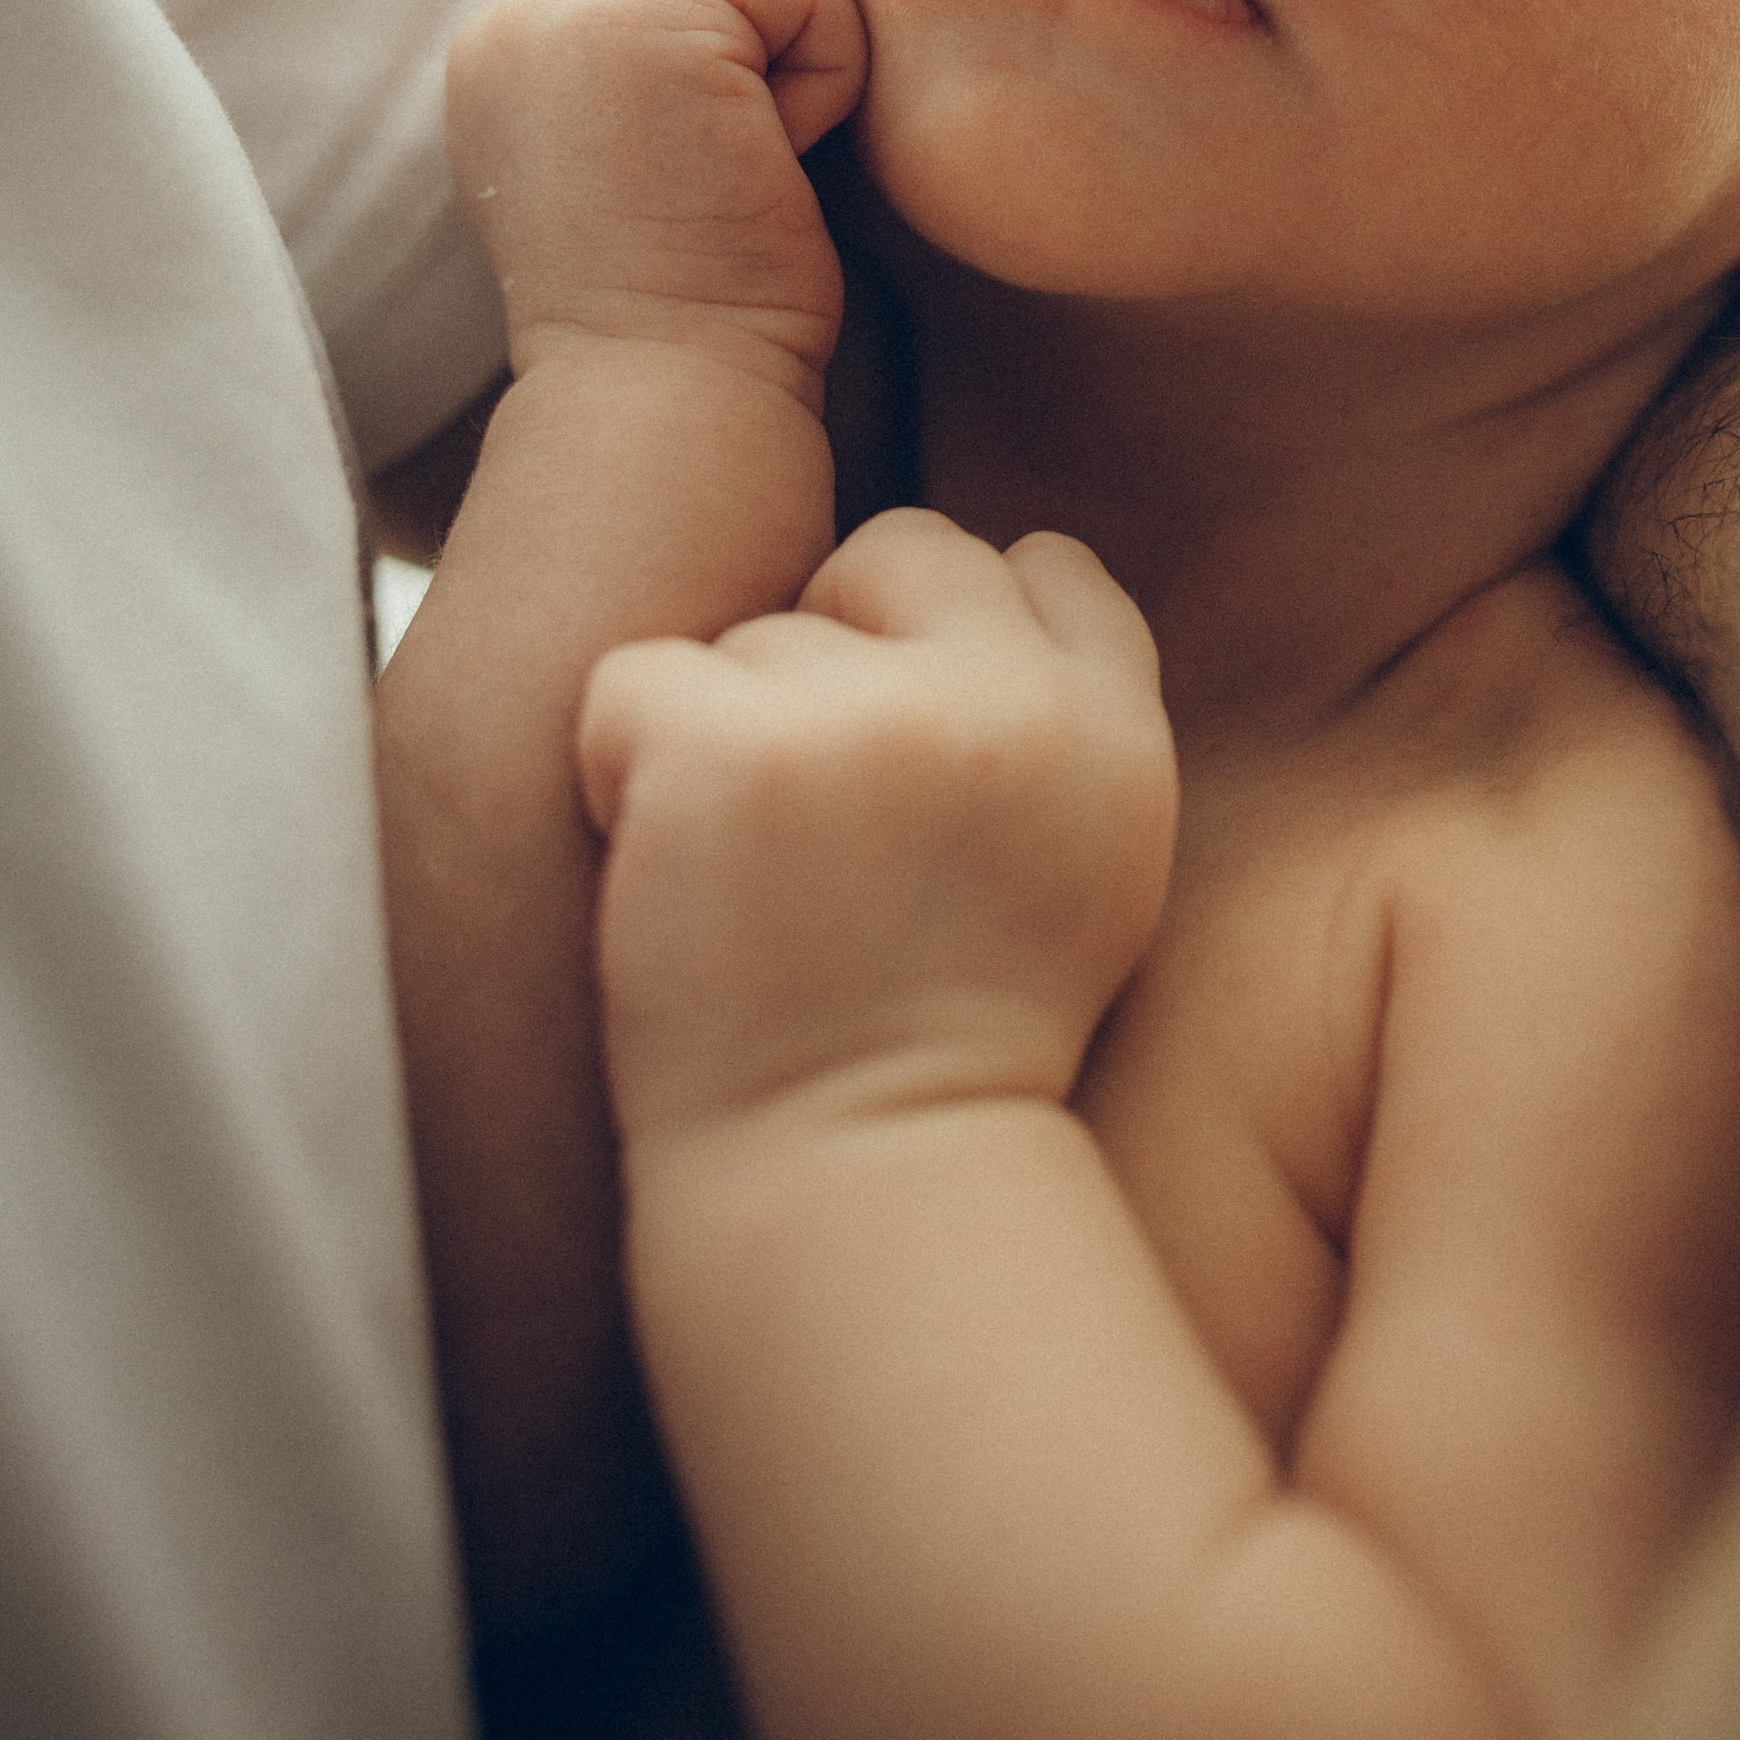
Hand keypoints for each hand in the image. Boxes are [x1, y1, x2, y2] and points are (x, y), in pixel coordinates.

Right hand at [447, 0, 866, 392]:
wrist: (674, 397)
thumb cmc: (699, 300)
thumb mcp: (647, 150)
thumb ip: (654, 47)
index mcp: (500, 48)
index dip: (727, 47)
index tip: (701, 167)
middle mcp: (510, 15)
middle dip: (757, 38)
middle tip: (726, 167)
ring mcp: (562, 9)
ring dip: (791, 50)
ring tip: (741, 159)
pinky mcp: (643, 18)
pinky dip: (823, 67)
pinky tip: (771, 155)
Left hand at [579, 509, 1179, 1156]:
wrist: (844, 1186)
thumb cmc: (945, 1044)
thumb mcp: (1089, 873)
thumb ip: (1058, 721)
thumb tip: (997, 572)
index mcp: (1115, 737)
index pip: (1049, 568)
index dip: (962, 631)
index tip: (921, 737)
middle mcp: (1011, 708)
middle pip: (900, 552)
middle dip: (841, 643)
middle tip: (819, 808)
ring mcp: (869, 721)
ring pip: (756, 635)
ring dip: (732, 737)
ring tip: (763, 888)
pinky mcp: (727, 752)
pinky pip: (635, 682)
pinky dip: (624, 771)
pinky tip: (673, 878)